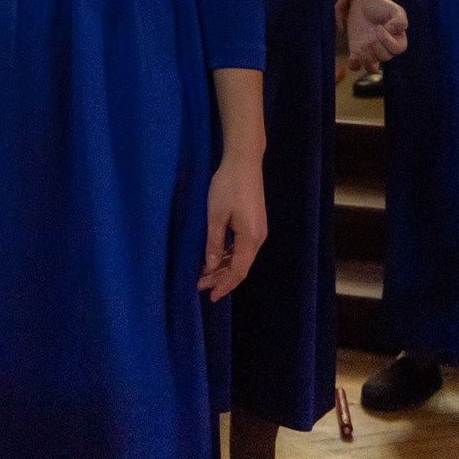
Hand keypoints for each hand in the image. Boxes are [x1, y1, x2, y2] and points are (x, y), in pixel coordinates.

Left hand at [199, 153, 266, 300]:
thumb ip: (213, 243)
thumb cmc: (228, 186)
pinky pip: (241, 247)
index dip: (224, 285)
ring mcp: (258, 231)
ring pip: (241, 258)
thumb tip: (210, 267)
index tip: (210, 296)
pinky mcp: (254, 224)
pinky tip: (215, 258)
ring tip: (204, 275)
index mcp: (250, 238)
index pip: (238, 271)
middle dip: (221, 278)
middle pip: (240, 267)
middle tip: (200, 285)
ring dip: (223, 268)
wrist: (244, 162)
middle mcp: (258, 238)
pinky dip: (228, 255)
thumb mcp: (216, 215)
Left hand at [342, 0, 408, 72]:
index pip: (397, 49)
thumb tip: (392, 30)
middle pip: (384, 57)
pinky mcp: (357, 52)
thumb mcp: (396, 10)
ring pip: (371, 67)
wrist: (365, 3)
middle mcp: (385, 49)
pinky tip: (353, 55)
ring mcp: (371, 52)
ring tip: (363, 43)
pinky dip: (354, 64)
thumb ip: (400, 21)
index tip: (379, 27)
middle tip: (370, 30)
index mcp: (398, 41)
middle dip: (376, 44)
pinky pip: (356, 66)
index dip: (387, 40)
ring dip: (366, 57)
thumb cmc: (383, 7)